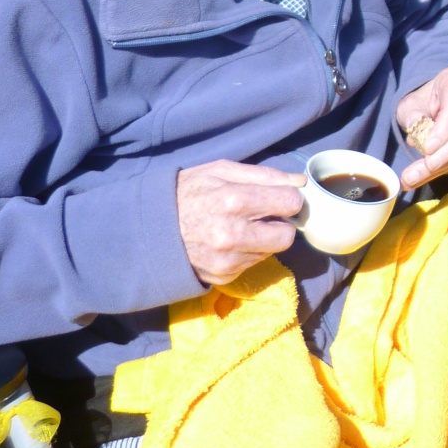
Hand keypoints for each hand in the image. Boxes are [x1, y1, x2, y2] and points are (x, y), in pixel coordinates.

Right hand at [177, 160, 304, 286]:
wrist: (148, 228)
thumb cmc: (187, 192)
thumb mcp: (220, 171)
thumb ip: (264, 175)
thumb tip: (299, 181)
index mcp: (233, 201)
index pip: (290, 203)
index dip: (289, 198)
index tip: (280, 197)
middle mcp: (232, 234)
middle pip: (287, 235)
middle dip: (282, 223)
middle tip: (267, 215)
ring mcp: (227, 259)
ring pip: (271, 251)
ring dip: (264, 239)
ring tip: (241, 226)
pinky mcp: (223, 276)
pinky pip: (253, 263)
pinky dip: (248, 252)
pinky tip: (230, 241)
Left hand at [396, 66, 447, 188]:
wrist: (435, 103)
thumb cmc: (422, 101)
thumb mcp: (410, 104)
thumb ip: (413, 117)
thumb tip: (417, 139)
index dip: (444, 128)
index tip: (428, 148)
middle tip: (425, 169)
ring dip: (445, 165)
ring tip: (415, 179)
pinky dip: (447, 167)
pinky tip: (426, 175)